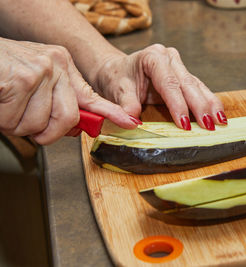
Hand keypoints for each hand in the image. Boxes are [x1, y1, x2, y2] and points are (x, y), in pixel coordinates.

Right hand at [0, 38, 138, 144]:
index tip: (129, 122)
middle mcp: (55, 65)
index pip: (92, 95)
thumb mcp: (35, 81)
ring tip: (8, 106)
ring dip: (18, 125)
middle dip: (45, 132)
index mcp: (62, 65)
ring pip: (39, 124)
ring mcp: (39, 71)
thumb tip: (73, 128)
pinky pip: (16, 121)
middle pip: (68, 119)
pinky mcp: (19, 80)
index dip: (112, 113)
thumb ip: (57, 102)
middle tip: (26, 124)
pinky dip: (3, 121)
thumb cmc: (2, 71)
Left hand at [91, 44, 226, 130]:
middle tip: (210, 126)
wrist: (117, 70)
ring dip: (210, 105)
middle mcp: (169, 58)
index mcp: (153, 57)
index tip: (184, 124)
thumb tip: (133, 122)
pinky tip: (218, 115)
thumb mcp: (117, 91)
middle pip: (188, 84)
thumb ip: (126, 105)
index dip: (179, 105)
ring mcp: (179, 65)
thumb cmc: (117, 79)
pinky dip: (208, 103)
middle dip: (200, 106)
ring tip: (221, 122)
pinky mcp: (184, 75)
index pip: (169, 84)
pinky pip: (198, 89)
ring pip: (198, 86)